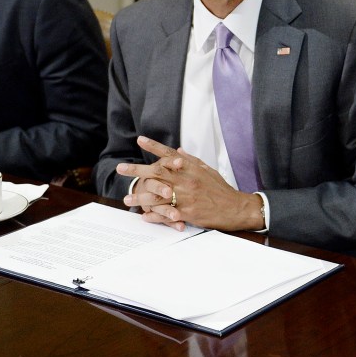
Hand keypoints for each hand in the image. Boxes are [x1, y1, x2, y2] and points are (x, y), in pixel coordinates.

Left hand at [117, 136, 263, 231]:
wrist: (235, 207)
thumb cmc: (221, 189)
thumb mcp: (209, 171)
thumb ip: (192, 161)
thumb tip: (179, 151)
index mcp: (191, 169)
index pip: (170, 154)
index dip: (154, 147)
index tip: (140, 140)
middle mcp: (186, 180)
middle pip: (157, 173)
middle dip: (137, 170)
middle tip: (120, 168)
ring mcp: (186, 197)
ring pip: (157, 196)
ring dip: (140, 197)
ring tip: (126, 198)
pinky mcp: (187, 212)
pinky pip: (166, 214)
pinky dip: (154, 215)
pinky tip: (143, 216)